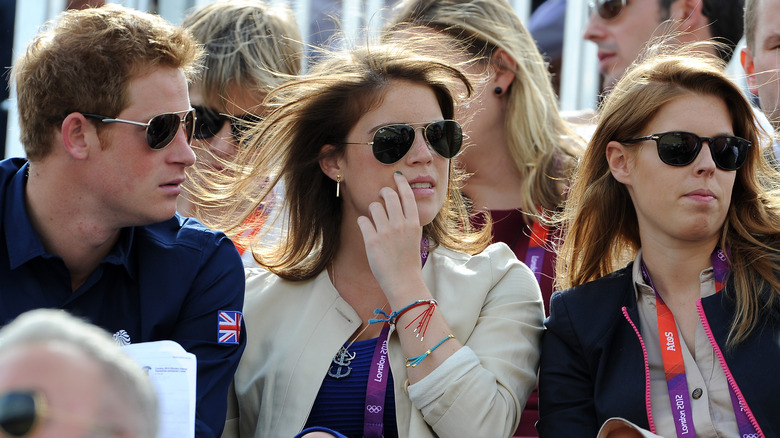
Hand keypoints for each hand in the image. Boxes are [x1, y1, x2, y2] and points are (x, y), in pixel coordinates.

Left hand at [356, 172, 424, 301]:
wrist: (403, 281)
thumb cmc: (408, 260)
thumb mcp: (415, 237)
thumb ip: (409, 221)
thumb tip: (401, 205)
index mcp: (413, 223)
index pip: (407, 196)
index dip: (401, 184)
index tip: (397, 177)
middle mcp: (400, 224)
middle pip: (389, 196)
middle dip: (383, 192)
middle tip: (381, 196)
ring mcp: (386, 232)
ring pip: (374, 206)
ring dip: (372, 210)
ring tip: (374, 219)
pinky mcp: (372, 240)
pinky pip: (362, 220)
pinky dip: (363, 223)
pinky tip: (366, 229)